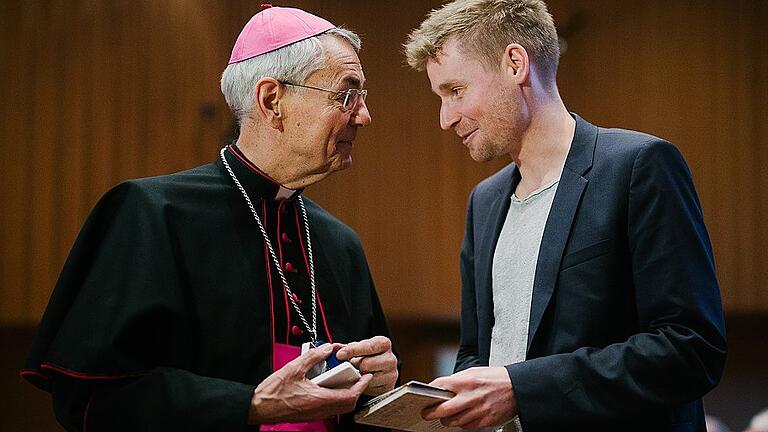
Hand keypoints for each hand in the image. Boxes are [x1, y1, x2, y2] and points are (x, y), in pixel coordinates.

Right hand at [248, 343, 372, 423]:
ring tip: (345, 380)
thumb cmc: (273, 392)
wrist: (258, 407)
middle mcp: (319, 409)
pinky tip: (328, 386)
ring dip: (346, 395)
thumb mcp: (293, 368)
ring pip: (339, 407)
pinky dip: (335, 398)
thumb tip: (326, 348)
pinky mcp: (309, 414)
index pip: (349, 396)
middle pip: (348, 404)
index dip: (361, 386)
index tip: (366, 376)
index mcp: (318, 399)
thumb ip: (312, 356)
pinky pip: (329, 408)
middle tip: (358, 378)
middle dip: (356, 391)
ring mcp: (315, 414)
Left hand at [334, 336, 397, 395]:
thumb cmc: (366, 357)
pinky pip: (370, 389)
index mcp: (383, 344)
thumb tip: (334, 347)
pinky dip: (362, 386)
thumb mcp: (357, 349)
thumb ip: (345, 347)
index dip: (353, 350)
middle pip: (367, 364)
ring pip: (367, 377)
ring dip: (358, 377)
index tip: (340, 355)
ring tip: (357, 373)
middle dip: (355, 366)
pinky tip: (362, 381)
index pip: (369, 346)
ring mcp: (392, 375)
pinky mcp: (388, 388)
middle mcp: (391, 359)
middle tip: (351, 366)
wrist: (378, 372)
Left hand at [421, 366, 516, 428]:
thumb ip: (458, 380)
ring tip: (445, 417)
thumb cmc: (496, 378)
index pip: (439, 387)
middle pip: (442, 410)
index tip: (424, 396)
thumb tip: (442, 388)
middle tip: (426, 413)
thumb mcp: (474, 372)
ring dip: (447, 420)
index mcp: (466, 381)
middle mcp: (471, 396)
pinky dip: (462, 424)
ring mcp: (478, 410)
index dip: (429, 392)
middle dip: (431, 413)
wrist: (518, 387)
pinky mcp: (485, 421)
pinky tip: (463, 418)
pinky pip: (467, 426)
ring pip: (454, 421)